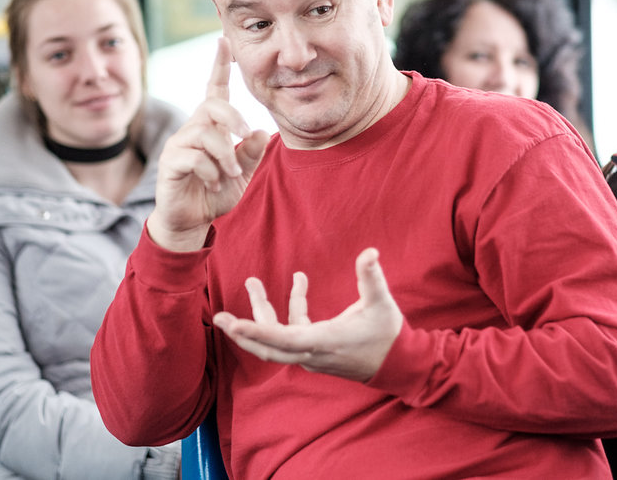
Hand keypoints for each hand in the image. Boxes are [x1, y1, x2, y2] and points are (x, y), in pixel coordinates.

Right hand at [147, 37, 269, 251]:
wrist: (192, 220)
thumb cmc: (216, 192)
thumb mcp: (243, 173)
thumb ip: (251, 154)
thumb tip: (260, 131)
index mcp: (213, 126)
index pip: (215, 89)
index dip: (219, 66)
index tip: (223, 40)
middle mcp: (194, 128)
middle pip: (212, 104)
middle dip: (233, 117)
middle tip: (245, 134)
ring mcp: (180, 144)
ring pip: (205, 134)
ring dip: (225, 156)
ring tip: (230, 174)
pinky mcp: (170, 162)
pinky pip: (193, 157)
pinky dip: (210, 171)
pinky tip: (213, 183)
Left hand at [212, 248, 403, 381]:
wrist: (398, 365)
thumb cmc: (388, 335)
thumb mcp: (382, 303)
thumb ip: (372, 277)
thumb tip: (370, 252)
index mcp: (324, 341)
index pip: (283, 339)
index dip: (256, 332)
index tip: (233, 325)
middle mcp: (312, 352)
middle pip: (268, 346)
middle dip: (243, 331)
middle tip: (219, 317)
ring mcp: (312, 355)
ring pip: (276, 339)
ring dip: (262, 314)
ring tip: (254, 283)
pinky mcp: (315, 353)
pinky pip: (291, 334)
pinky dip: (290, 311)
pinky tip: (299, 284)